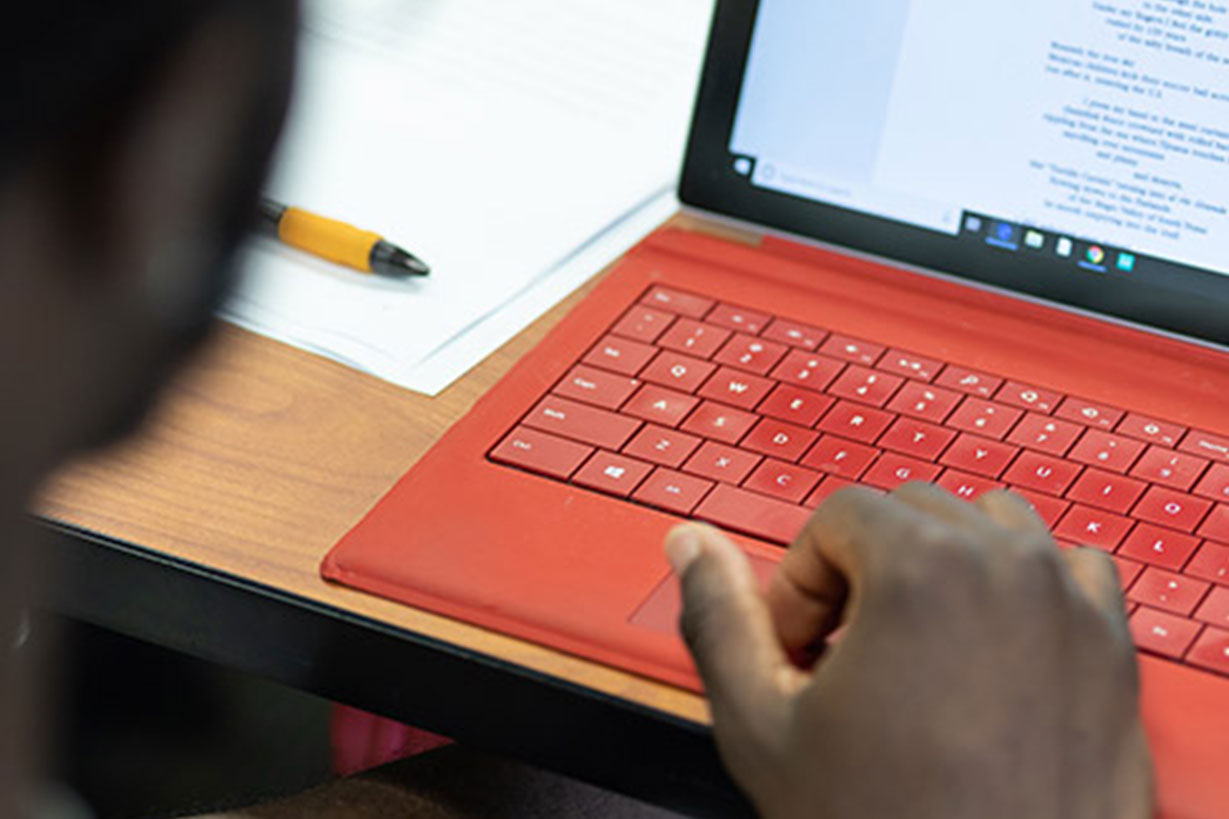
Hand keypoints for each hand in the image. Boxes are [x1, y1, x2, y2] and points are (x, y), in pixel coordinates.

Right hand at [665, 485, 1151, 818]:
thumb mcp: (764, 725)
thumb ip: (718, 618)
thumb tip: (694, 546)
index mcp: (923, 567)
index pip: (840, 515)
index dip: (801, 580)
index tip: (800, 646)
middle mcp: (1008, 568)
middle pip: (911, 511)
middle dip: (864, 573)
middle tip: (846, 657)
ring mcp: (1071, 604)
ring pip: (989, 527)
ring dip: (941, 567)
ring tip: (913, 650)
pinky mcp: (1113, 648)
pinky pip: (1067, 569)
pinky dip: (1020, 588)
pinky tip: (987, 651)